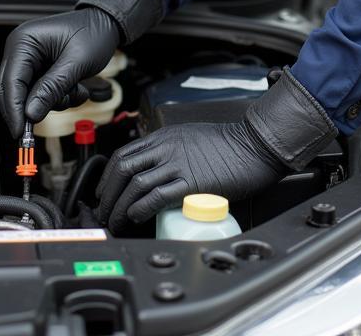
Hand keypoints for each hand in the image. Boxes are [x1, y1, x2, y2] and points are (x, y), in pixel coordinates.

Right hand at [0, 0, 165, 138]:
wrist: (106, 23)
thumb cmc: (93, 32)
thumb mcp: (77, 62)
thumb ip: (52, 88)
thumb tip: (31, 114)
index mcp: (24, 41)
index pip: (10, 82)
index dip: (14, 109)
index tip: (20, 131)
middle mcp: (21, 49)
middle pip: (11, 91)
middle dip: (31, 108)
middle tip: (41, 126)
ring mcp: (29, 60)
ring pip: (27, 96)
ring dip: (52, 101)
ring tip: (75, 90)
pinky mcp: (38, 69)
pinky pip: (39, 93)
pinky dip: (57, 97)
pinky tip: (74, 88)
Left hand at [95, 67, 338, 231]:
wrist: (256, 146)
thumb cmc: (229, 145)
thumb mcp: (191, 138)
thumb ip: (171, 151)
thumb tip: (153, 173)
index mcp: (165, 137)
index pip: (124, 155)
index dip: (108, 178)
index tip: (105, 195)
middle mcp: (167, 147)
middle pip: (123, 170)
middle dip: (108, 196)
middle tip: (105, 214)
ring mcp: (179, 163)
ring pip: (135, 184)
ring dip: (120, 208)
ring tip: (117, 223)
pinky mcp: (192, 181)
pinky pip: (157, 195)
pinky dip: (141, 208)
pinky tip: (137, 217)